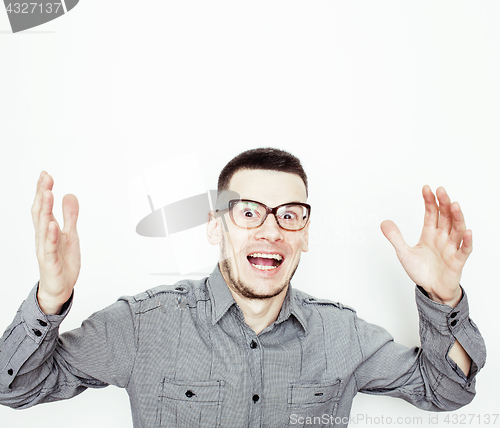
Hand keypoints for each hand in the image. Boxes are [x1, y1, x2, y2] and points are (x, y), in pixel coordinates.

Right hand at [32, 171, 80, 313]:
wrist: (61, 287)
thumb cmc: (63, 261)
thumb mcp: (71, 234)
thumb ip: (70, 216)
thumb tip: (70, 194)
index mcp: (48, 230)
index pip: (43, 207)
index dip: (43, 191)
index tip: (46, 175)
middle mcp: (43, 237)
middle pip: (40, 213)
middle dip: (42, 194)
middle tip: (46, 178)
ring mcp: (46, 249)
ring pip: (43, 227)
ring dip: (45, 210)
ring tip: (48, 194)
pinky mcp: (51, 262)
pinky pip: (50, 248)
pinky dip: (51, 236)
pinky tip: (53, 225)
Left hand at [380, 186, 471, 306]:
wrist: (432, 290)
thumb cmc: (422, 271)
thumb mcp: (403, 253)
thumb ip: (395, 237)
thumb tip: (384, 222)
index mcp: (430, 234)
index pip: (432, 213)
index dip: (429, 201)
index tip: (426, 188)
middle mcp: (442, 238)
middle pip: (445, 217)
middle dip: (443, 203)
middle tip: (440, 190)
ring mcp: (451, 248)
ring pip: (457, 230)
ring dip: (457, 217)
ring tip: (454, 205)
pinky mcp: (457, 261)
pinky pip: (464, 250)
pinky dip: (467, 241)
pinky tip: (467, 232)